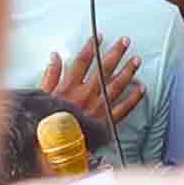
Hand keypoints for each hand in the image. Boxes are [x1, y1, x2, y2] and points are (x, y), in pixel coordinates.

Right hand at [32, 41, 151, 148]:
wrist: (54, 147)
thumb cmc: (47, 122)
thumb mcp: (42, 96)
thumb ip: (50, 75)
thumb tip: (55, 55)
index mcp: (70, 87)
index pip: (83, 61)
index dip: (92, 47)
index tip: (100, 37)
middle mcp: (86, 94)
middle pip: (104, 69)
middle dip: (116, 53)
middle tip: (126, 41)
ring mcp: (98, 107)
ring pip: (117, 85)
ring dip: (128, 71)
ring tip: (136, 60)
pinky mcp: (106, 121)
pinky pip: (124, 108)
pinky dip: (134, 98)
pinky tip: (141, 88)